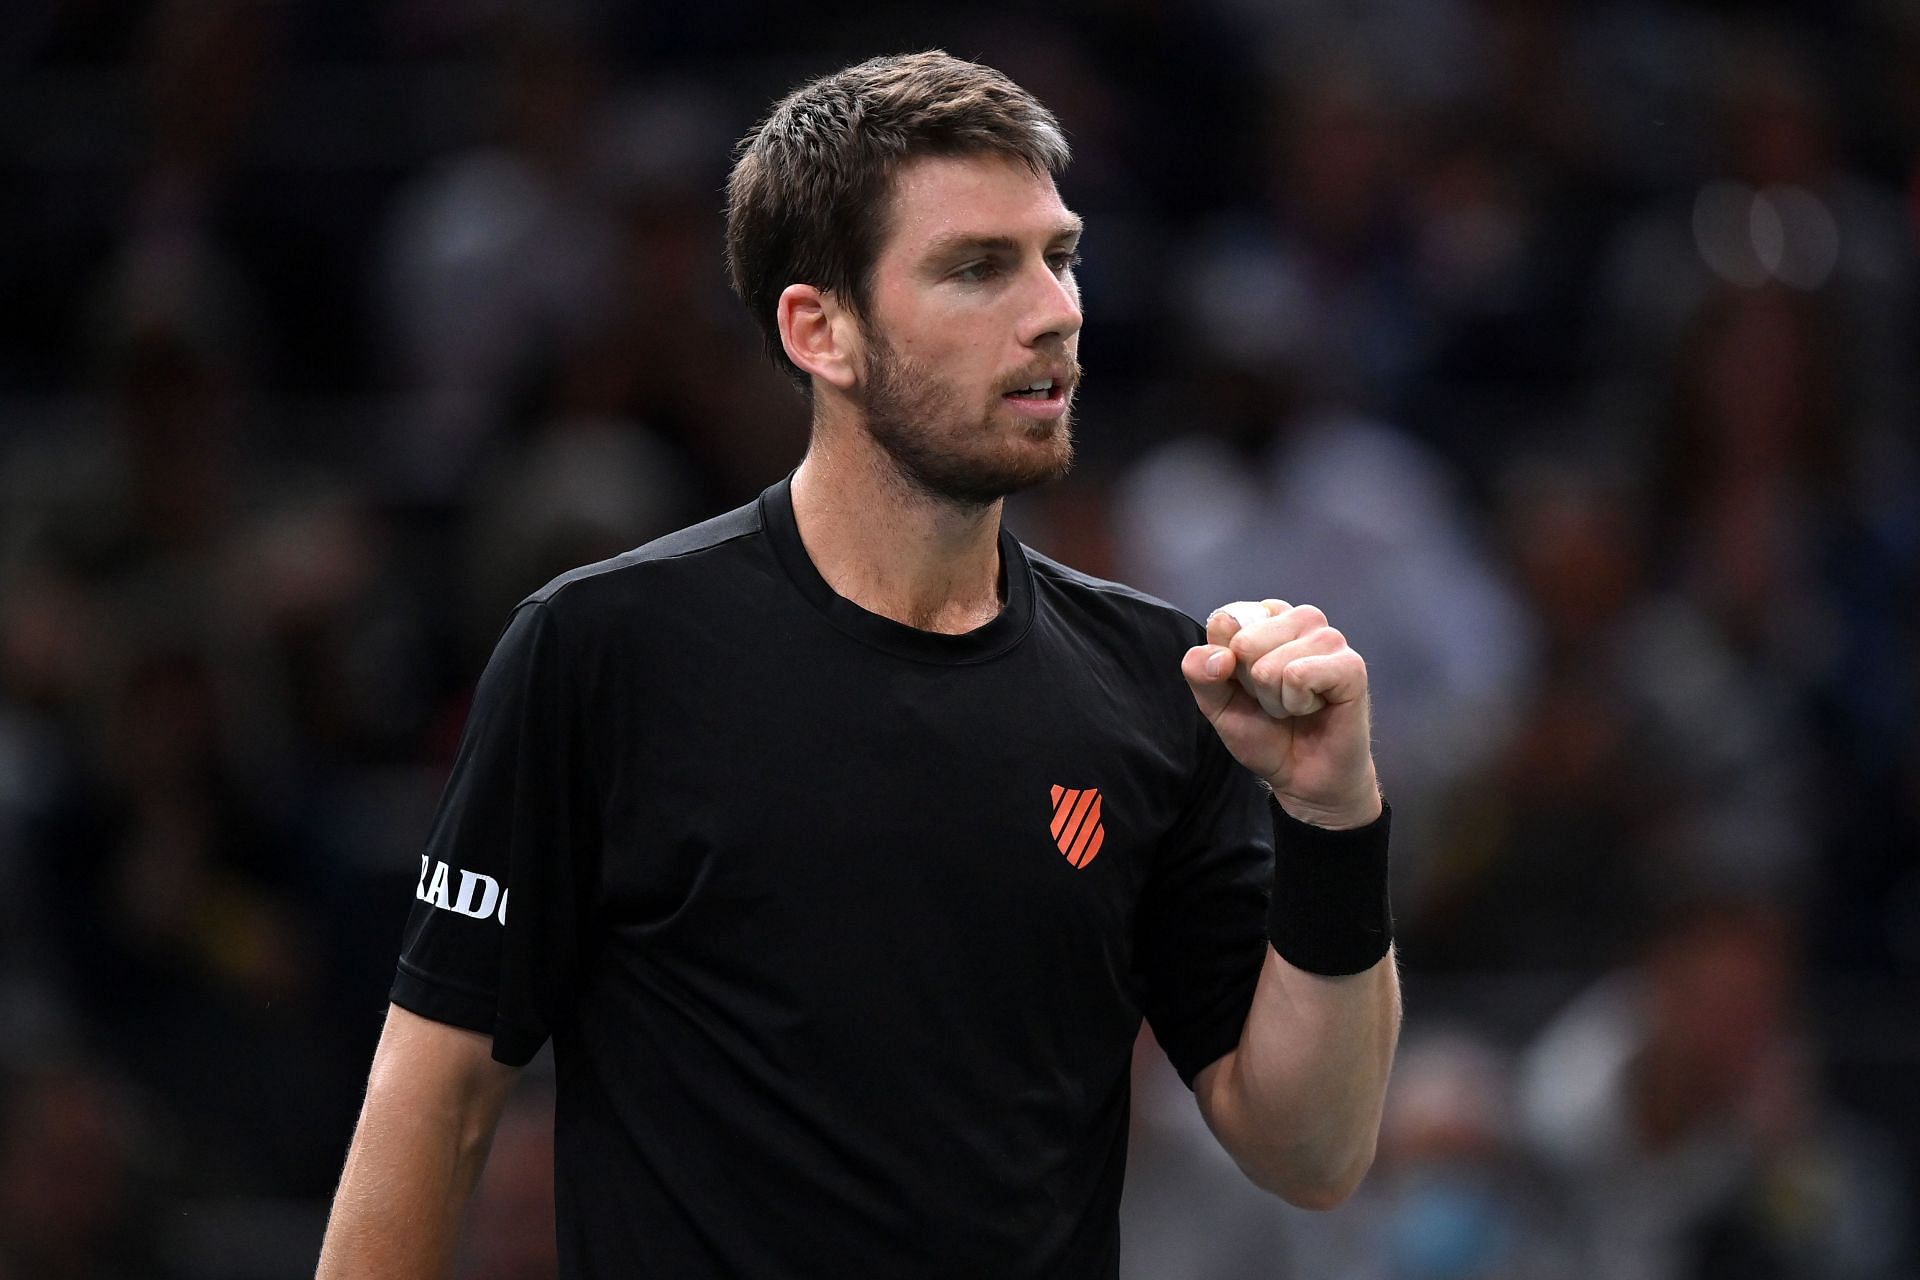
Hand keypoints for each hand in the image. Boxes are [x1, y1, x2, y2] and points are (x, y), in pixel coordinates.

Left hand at [1181, 600, 1381, 829]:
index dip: (1226, 666)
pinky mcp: (1350, 665)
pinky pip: (1299, 676)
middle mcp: (1301, 619)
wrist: (1304, 778)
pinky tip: (1314, 708)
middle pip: (1244, 642)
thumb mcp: (1217, 704)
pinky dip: (1296, 703)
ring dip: (1275, 699)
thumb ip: (1201, 672)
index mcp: (1269, 617)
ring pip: (1270, 665)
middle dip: (1252, 684)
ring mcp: (1329, 638)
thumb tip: (1219, 656)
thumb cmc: (1266, 733)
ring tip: (1295, 707)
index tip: (1249, 686)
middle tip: (1276, 700)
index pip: (1225, 622)